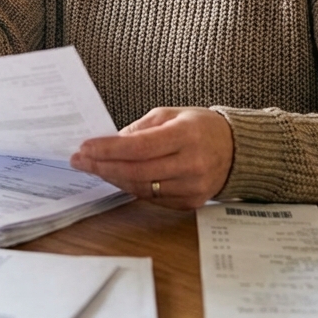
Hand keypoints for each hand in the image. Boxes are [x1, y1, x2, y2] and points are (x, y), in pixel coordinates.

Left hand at [70, 108, 234, 209]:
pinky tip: (117, 177)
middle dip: (102, 166)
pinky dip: (131, 187)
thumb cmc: (201, 127)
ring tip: (94, 168)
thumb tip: (110, 143)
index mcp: (186, 135)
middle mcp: (191, 164)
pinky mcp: (191, 203)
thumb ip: (140, 129)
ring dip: (113, 178)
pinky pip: (152, 198)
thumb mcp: (171, 115)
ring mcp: (193, 187)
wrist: (237, 150)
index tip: (84, 147)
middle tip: (79, 160)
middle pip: (136, 171)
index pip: (139, 147)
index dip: (108, 149)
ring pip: (141, 188)